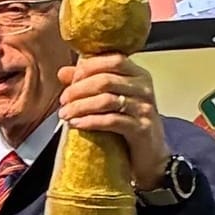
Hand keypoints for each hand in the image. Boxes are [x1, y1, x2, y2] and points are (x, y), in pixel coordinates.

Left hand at [57, 53, 169, 189]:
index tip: (70, 79)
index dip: (89, 67)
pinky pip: (111, 121)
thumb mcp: (112, 100)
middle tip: (63, 100)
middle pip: (106, 80)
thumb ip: (90, 82)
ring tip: (65, 114)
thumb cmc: (130, 123)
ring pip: (107, 101)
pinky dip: (90, 121)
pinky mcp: (141, 128)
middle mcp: (144, 88)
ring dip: (81, 106)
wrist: (150, 154)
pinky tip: (76, 124)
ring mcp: (144, 108)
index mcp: (139, 75)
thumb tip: (63, 72)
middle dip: (79, 89)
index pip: (114, 60)